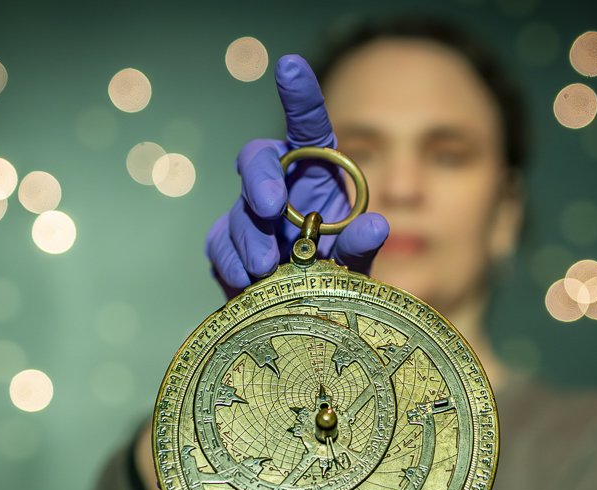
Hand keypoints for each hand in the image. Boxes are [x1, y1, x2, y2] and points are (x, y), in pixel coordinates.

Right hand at [205, 53, 389, 299]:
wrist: (304, 316)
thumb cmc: (334, 276)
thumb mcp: (356, 264)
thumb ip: (362, 245)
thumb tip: (377, 226)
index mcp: (315, 173)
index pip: (306, 126)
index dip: (299, 96)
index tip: (291, 66)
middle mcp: (280, 185)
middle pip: (257, 159)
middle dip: (260, 179)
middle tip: (272, 208)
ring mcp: (249, 214)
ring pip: (238, 209)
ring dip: (250, 235)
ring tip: (267, 265)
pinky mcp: (228, 245)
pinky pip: (220, 244)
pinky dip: (232, 261)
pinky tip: (246, 277)